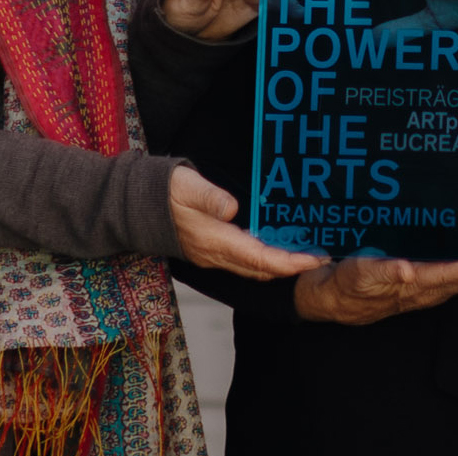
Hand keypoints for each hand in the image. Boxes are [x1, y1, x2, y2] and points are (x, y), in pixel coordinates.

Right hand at [169, 166, 327, 279]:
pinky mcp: (212, 250)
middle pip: (261, 270)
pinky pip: (245, 261)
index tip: (313, 259)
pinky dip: (266, 258)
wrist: (137, 207)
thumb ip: (210, 198)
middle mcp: (216, 255)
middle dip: (292, 268)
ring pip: (254, 268)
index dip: (288, 262)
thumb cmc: (164, 193)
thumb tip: (233, 209)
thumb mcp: (186, 187)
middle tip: (320, 257)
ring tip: (306, 254)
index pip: (259, 259)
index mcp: (215, 241)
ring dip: (280, 265)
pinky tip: (278, 245)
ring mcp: (214, 255)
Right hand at [293, 250, 457, 323]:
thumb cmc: (343, 283)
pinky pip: (451, 275)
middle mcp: (422, 290)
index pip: (449, 277)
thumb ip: (382, 270)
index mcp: (411, 286)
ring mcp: (422, 288)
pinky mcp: (418, 283)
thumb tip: (406, 269)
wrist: (330, 298)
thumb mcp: (357, 274)